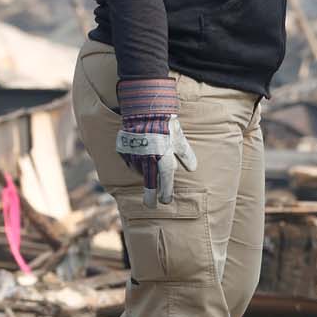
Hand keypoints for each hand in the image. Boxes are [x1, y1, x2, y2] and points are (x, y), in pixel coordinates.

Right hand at [115, 78, 198, 206]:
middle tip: (150, 206)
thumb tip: (192, 169)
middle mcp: (147, 159)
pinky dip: (136, 162)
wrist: (143, 110)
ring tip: (150, 161)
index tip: (165, 202)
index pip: (165, 179)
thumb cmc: (165, 124)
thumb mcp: (179, 138)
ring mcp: (133, 155)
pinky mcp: (124, 151)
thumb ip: (186, 154)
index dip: (166, 191)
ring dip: (145, 171)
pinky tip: (141, 154)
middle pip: (149, 182)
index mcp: (163, 156)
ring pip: (140, 170)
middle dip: (150, 196)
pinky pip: (131, 161)